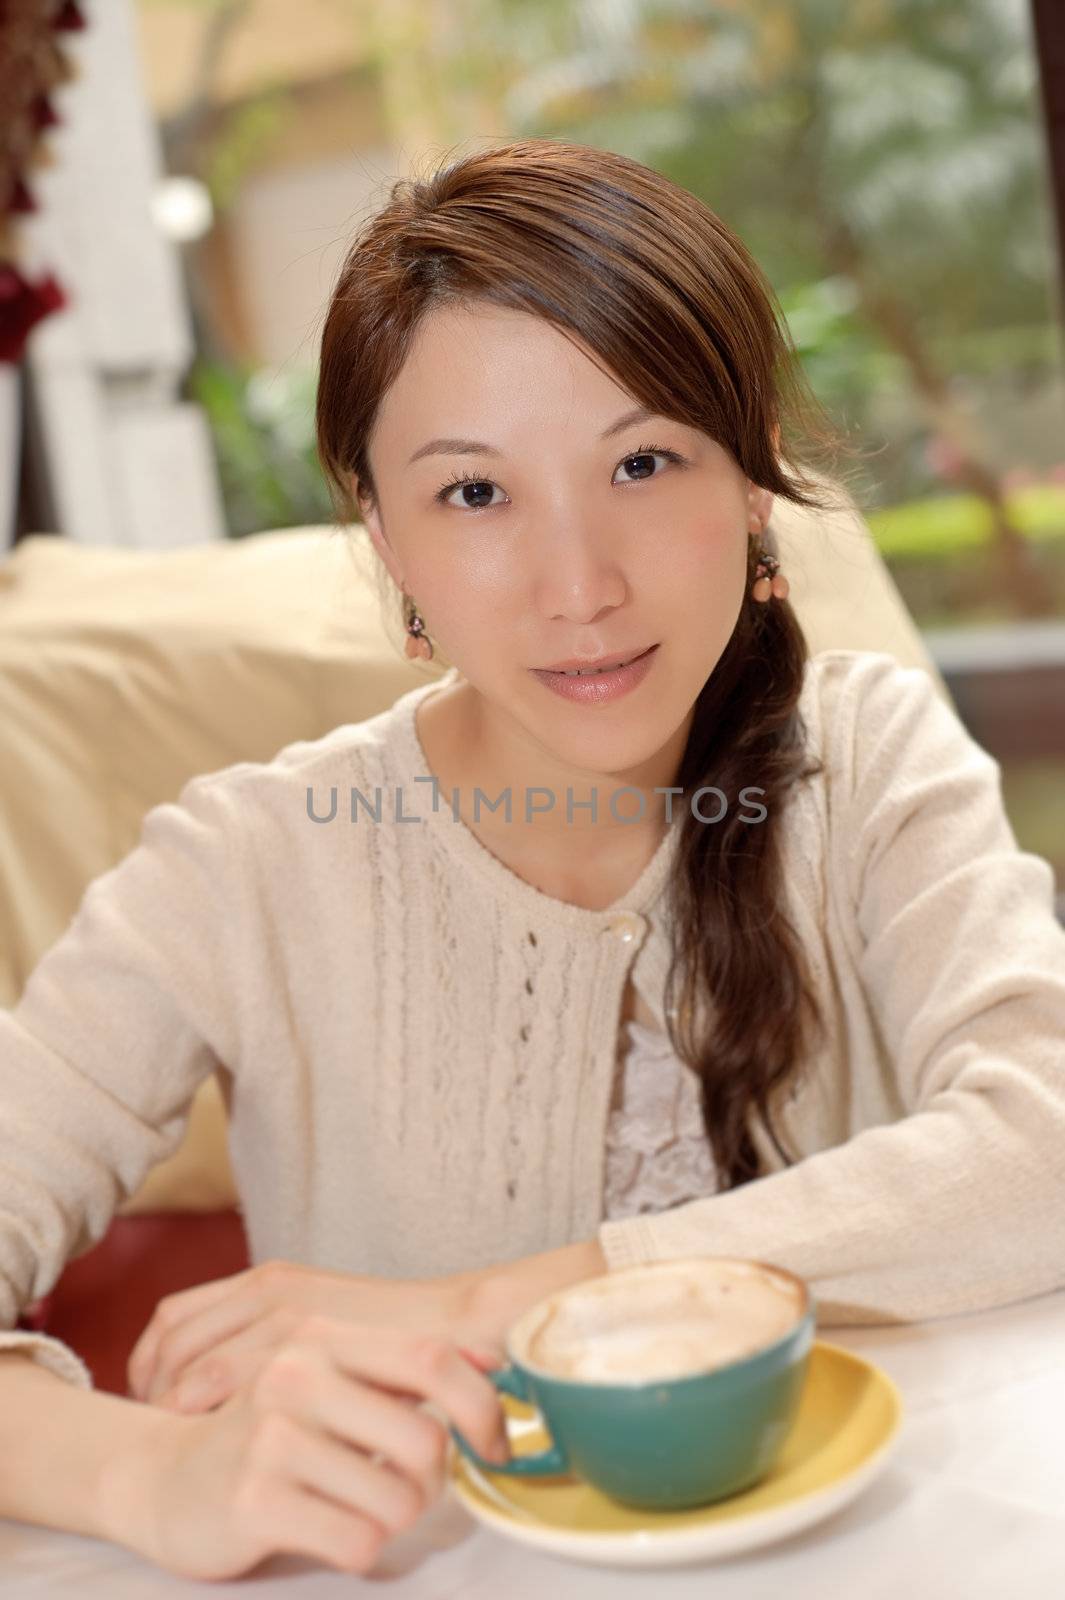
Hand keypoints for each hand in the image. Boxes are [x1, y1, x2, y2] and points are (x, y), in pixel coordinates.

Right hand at [103, 1315, 509, 1581]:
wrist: (162, 1478)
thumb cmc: (267, 1433)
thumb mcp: (329, 1380)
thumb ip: (400, 1366)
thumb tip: (496, 1356)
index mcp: (323, 1337)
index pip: (431, 1357)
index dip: (480, 1404)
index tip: (496, 1445)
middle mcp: (297, 1374)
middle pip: (425, 1440)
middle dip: (431, 1483)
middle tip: (404, 1490)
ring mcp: (271, 1436)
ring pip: (398, 1501)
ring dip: (394, 1520)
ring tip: (358, 1508)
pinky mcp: (254, 1499)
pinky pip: (358, 1541)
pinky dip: (359, 1548)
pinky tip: (328, 1532)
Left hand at [128, 1259, 504, 1413]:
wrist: (462, 1329)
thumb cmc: (403, 1343)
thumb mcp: (329, 1332)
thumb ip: (284, 1347)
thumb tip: (236, 1394)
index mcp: (270, 1280)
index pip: (177, 1316)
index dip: (151, 1363)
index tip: (155, 1403)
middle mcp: (267, 1287)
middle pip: (169, 1340)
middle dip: (150, 1391)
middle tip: (157, 1435)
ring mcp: (282, 1314)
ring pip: (187, 1367)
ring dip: (170, 1412)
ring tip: (182, 1450)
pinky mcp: (299, 1341)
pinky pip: (217, 1384)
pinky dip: (202, 1418)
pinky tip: (218, 1446)